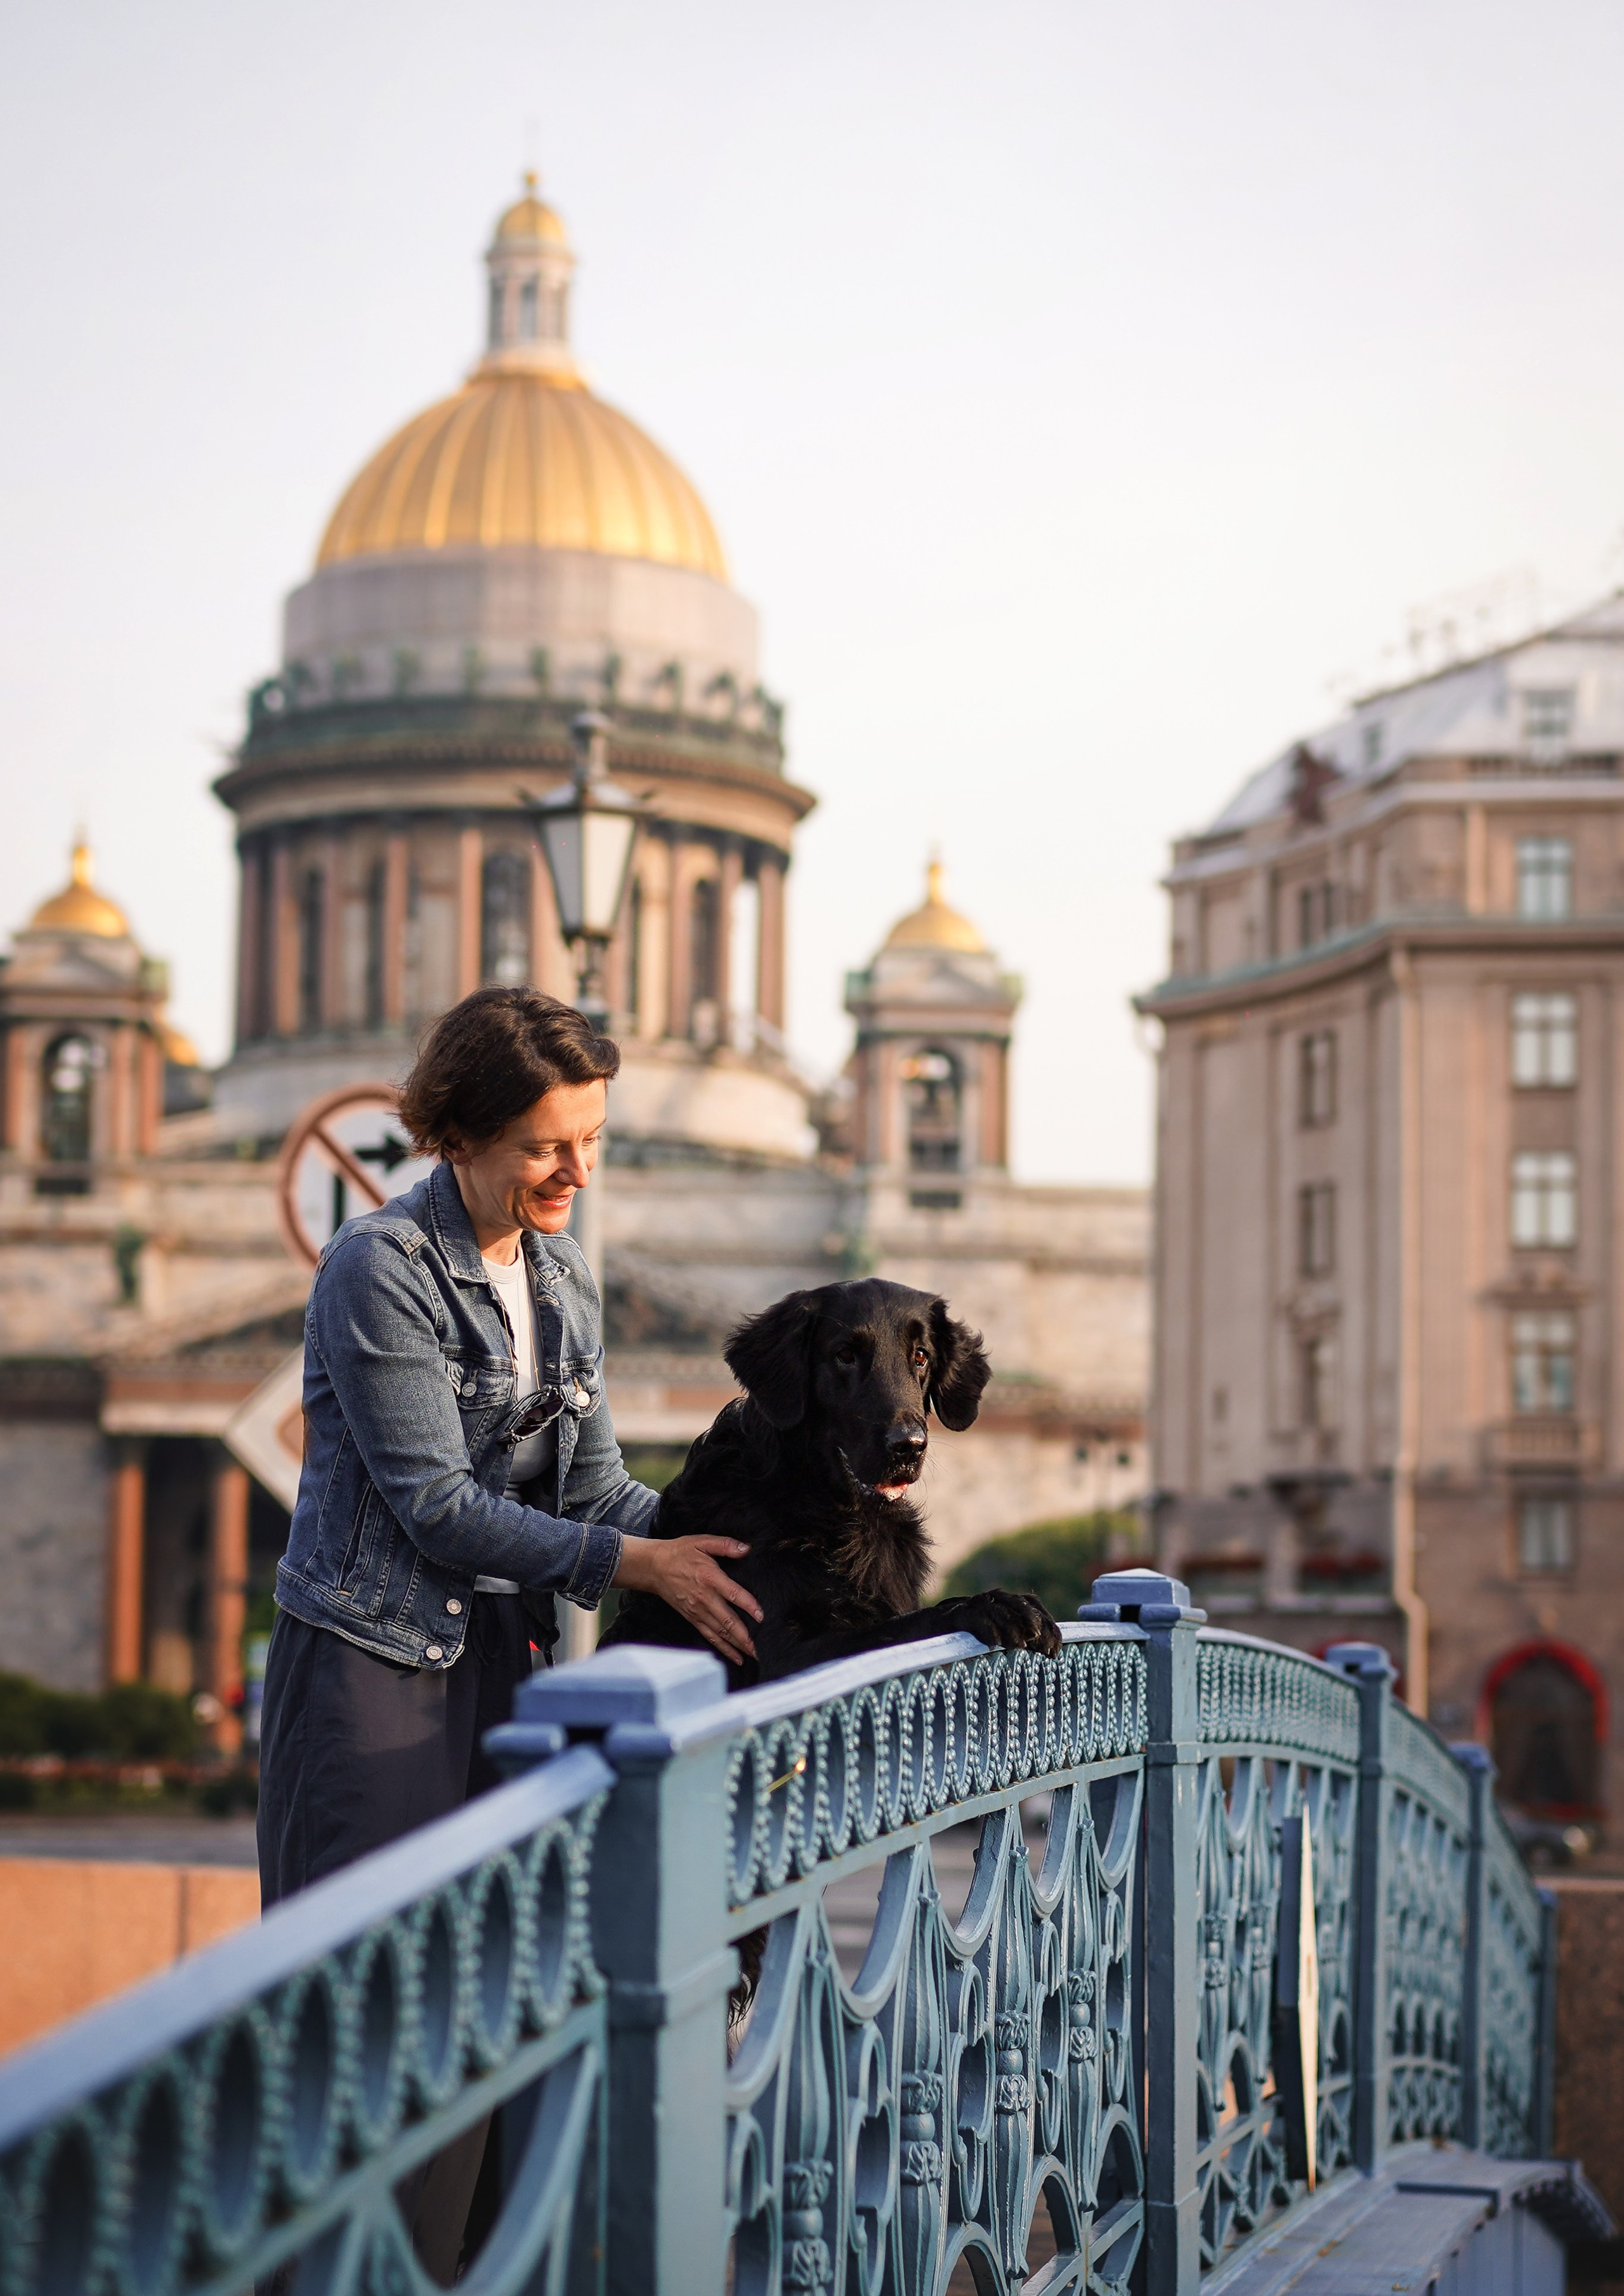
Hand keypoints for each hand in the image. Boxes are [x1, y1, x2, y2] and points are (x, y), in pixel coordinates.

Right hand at [613, 1535, 762, 1665]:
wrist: (654, 1567)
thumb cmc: (679, 1553)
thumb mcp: (702, 1542)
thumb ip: (725, 1545)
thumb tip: (746, 1548)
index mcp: (710, 1578)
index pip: (733, 1594)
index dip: (748, 1605)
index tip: (761, 1616)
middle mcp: (704, 1598)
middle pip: (728, 1621)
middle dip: (745, 1636)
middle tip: (761, 1648)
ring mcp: (697, 1611)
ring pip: (721, 1632)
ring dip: (738, 1645)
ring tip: (753, 1655)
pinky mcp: (692, 1618)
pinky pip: (710, 1636)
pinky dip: (723, 1648)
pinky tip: (736, 1657)